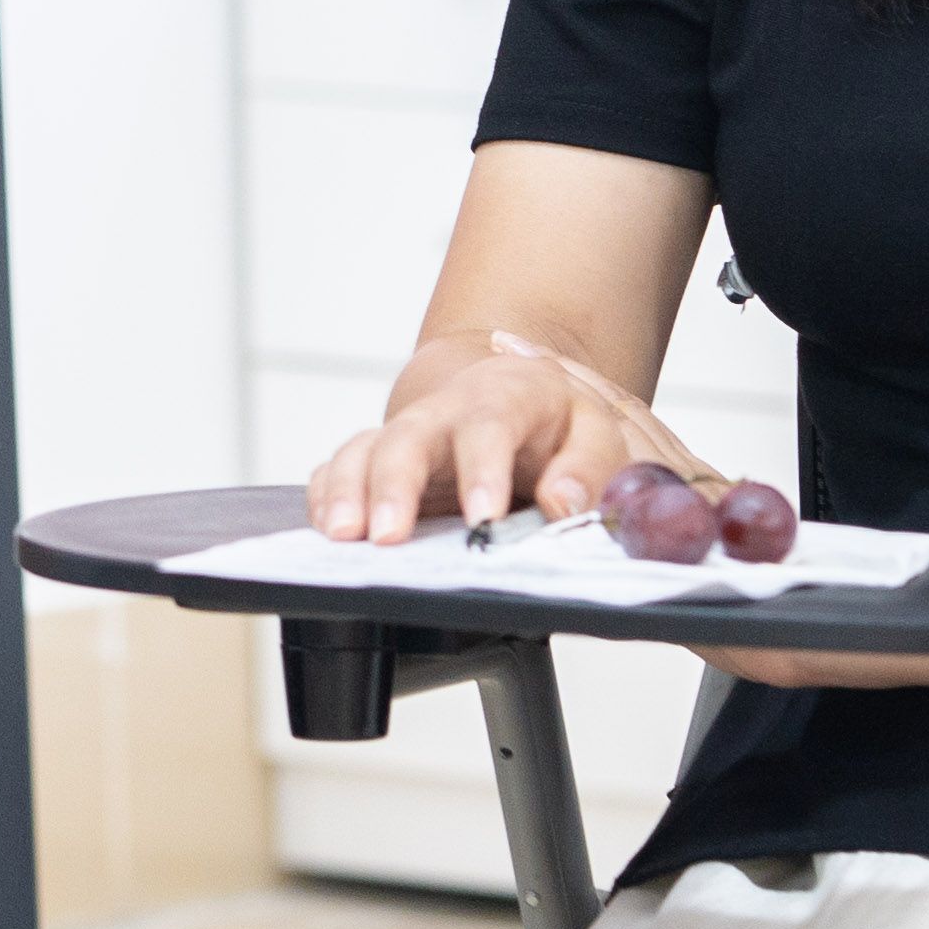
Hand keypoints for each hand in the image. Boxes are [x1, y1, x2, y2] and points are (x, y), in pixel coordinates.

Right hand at [312, 331, 719, 543]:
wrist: (527, 405)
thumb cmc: (564, 430)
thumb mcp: (601, 440)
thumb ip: (590, 471)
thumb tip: (562, 502)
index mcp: (510, 392)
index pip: (490, 422)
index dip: (482, 469)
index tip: (482, 520)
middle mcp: (449, 407)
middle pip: (409, 435)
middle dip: (393, 485)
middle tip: (388, 535)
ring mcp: (410, 432)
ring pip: (365, 449)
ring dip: (348, 493)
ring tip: (343, 536)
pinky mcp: (381, 459)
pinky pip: (340, 468)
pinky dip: (328, 495)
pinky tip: (326, 527)